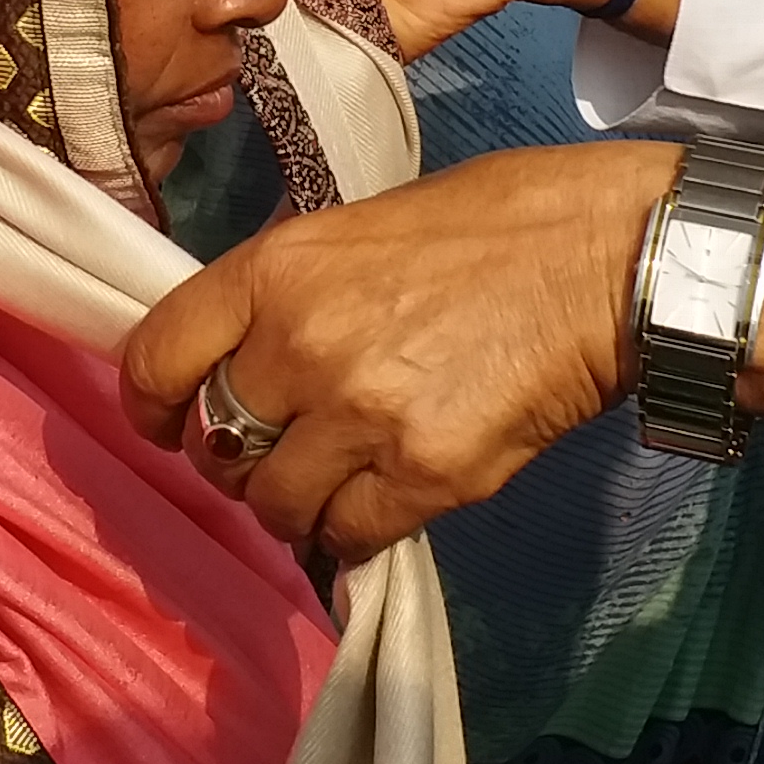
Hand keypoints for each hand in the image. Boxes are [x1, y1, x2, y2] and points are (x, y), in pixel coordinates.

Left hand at [125, 142, 667, 557]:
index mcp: (277, 269)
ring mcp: (362, 414)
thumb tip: (244, 359)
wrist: (611, 260)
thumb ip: (290, 295)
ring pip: (273, 506)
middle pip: (213, 446)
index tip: (169, 422)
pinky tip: (383, 500)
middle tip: (280, 453)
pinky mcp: (426, 475)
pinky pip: (347, 537)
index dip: (151, 406)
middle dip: (237, 460)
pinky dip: (353, 532)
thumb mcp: (360, 227)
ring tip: (338, 480)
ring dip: (295, 506)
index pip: (154, 360)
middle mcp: (301, 344)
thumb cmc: (497, 226)